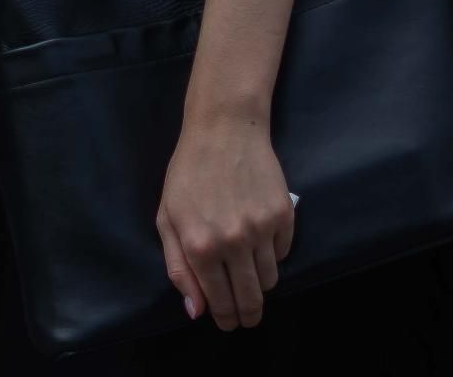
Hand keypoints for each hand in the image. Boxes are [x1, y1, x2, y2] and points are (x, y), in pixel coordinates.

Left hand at [155, 108, 291, 330]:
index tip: (228, 322)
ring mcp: (262, 229)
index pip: (218, 302)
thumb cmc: (188, 173)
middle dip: (247, 315)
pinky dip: (274, 255)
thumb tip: (196, 311)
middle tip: (246, 317)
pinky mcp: (284, 215)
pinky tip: (262, 243)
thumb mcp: (168, 219)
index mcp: (200, 246)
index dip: (225, 318)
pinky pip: (284, 253)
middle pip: (250, 299)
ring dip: (261, 284)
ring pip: (271, 280)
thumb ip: (178, 268)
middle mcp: (233, 242)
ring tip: (251, 276)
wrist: (225, 129)